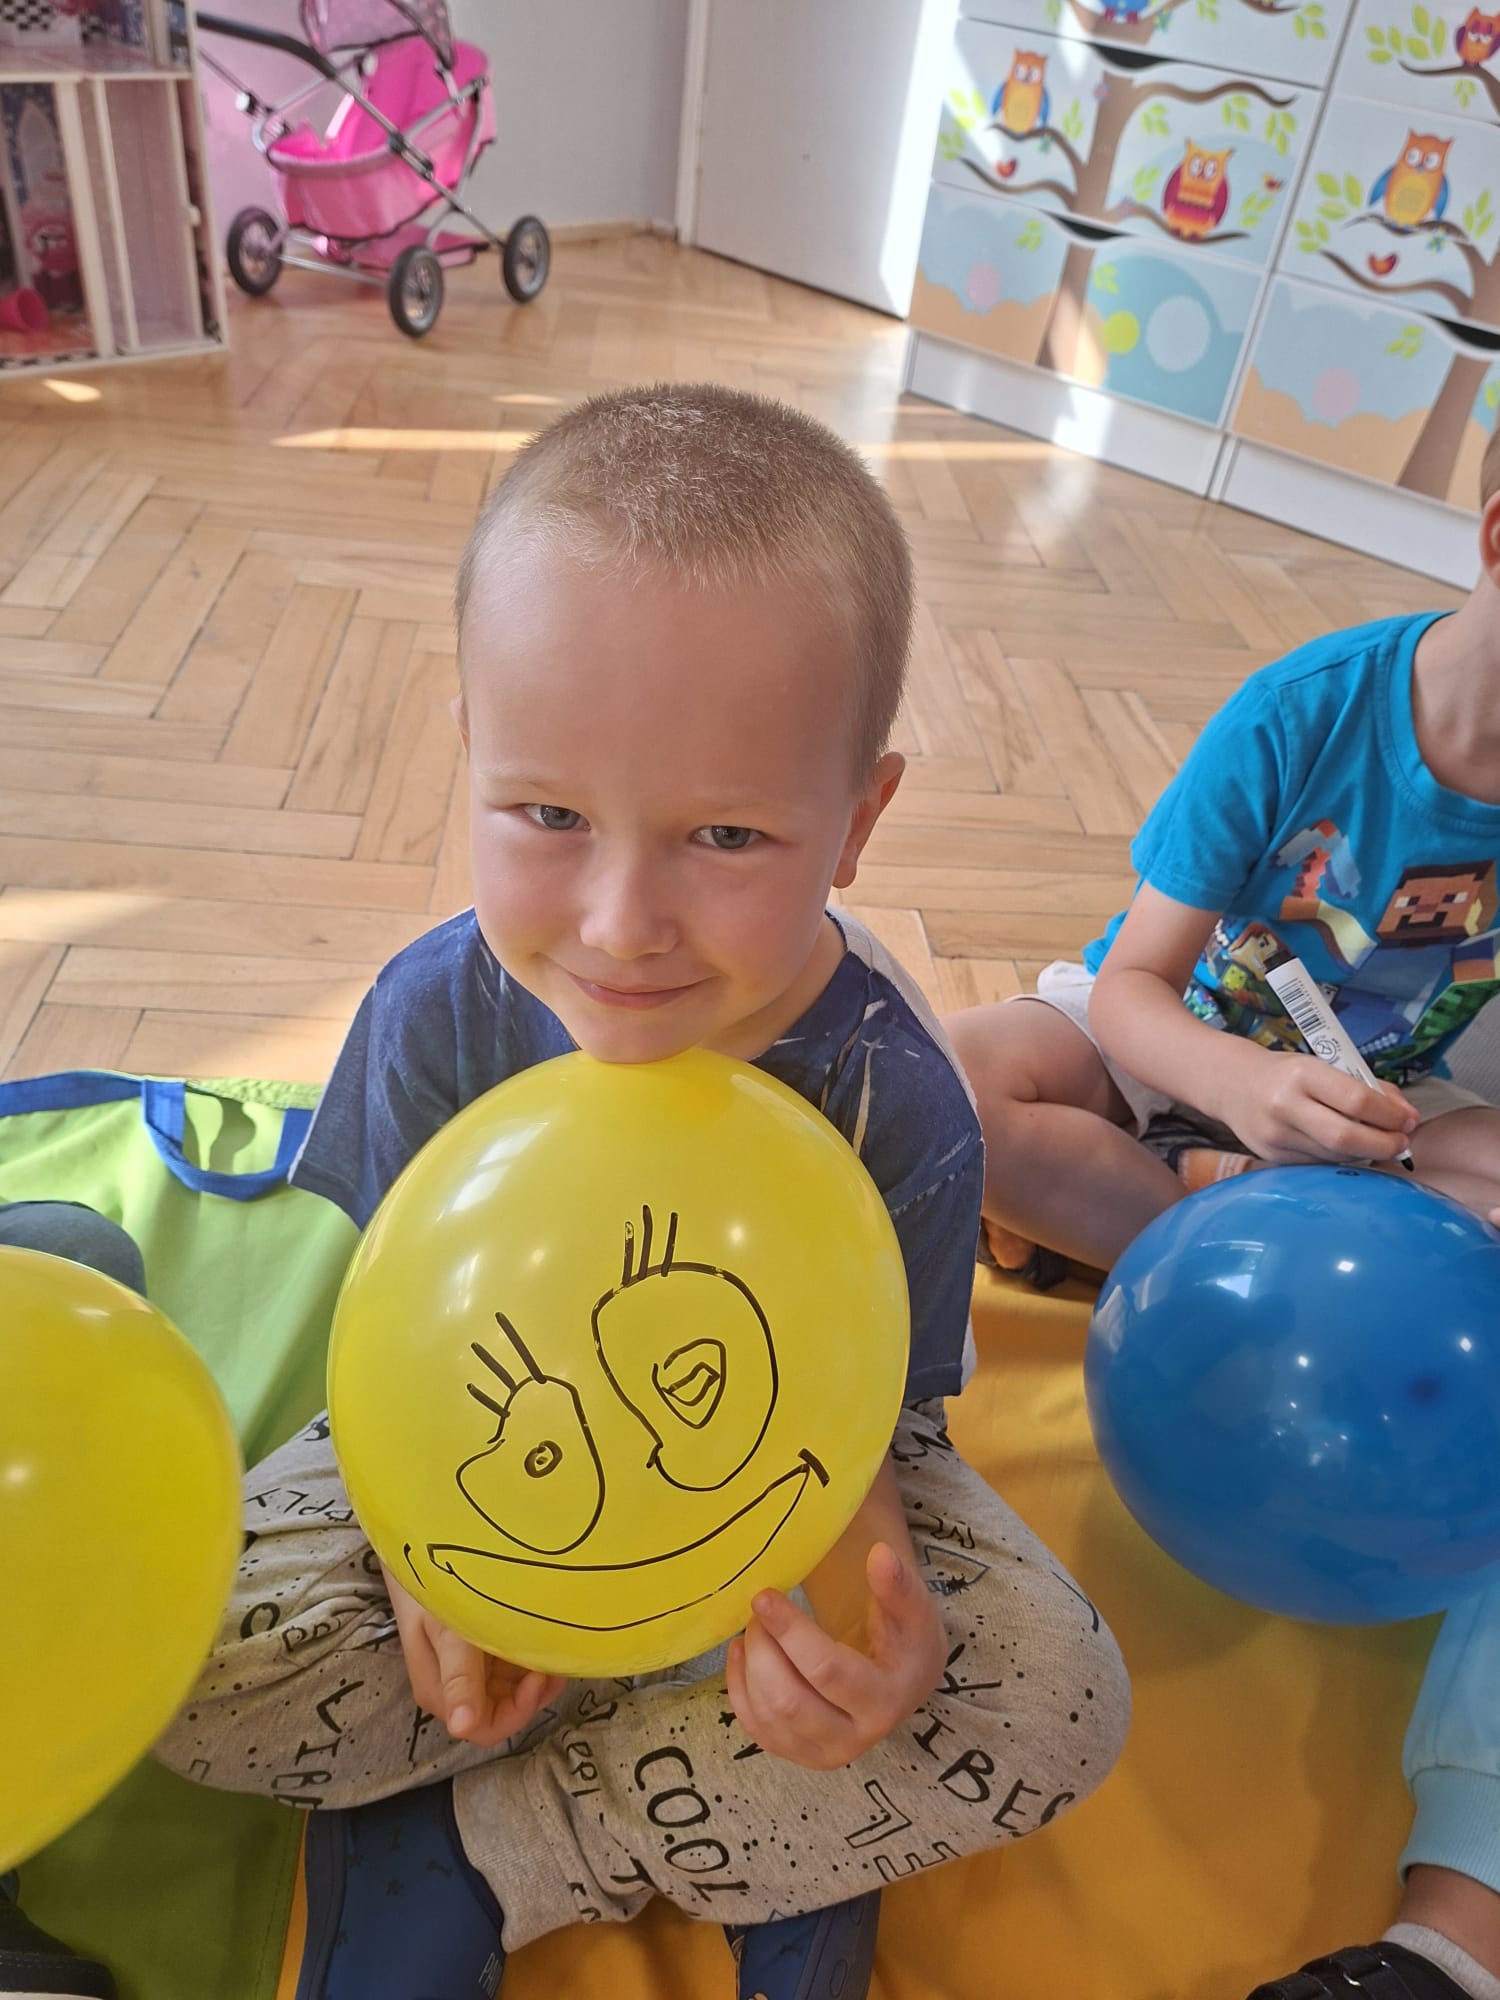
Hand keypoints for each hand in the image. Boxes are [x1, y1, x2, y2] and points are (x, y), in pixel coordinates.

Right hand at [382, 1565, 566, 1747]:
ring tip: (551, 1640)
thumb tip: (461, 1728)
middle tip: (553, 1655)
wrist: (422, 1547)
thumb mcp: (447, 1632)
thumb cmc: (431, 1589)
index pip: (486, 1727)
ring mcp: (471, 1669)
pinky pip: (512, 1665)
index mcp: (442, 1694)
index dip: (518, 1710)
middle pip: (504, 1710)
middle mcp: (457, 1689)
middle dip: (533, 1690)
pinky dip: (530, 1654)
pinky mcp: (481, 1649)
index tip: (538, 1674)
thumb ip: (458, 1677)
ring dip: (536, 1672)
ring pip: (512, 1689)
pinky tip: (540, 1631)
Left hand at [725, 1542, 944, 1769]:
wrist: (902, 1680)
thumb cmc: (905, 1638)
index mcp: (884, 1702)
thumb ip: (896, 1584)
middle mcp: (854, 1740)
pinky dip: (739, 1687)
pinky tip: (743, 1653)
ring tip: (754, 1627)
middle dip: (763, 1650)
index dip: (790, 1633)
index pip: (826, 1671)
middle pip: (788, 1701)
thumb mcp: (911, 1609)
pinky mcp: (796, 1754)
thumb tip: (880, 1555)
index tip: (764, 1596)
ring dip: (750, 1665)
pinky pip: (754, 1728)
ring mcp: (822, 1754)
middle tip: (758, 1611)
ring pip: (767, 1716)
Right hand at [1217, 1051, 1417, 1166]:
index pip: (1355, 1099)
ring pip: (1336, 1156)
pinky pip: (1319, 1163)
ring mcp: (1276, 1136)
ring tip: (1377, 1142)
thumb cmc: (1288, 1073)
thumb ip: (1368, 1087)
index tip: (1409, 1121)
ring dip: (1366, 1153)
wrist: (1232, 1085)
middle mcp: (1285, 1106)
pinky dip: (1341, 1158)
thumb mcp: (1324, 1066)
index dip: (1390, 1115)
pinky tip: (1346, 1147)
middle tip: (1401, 1142)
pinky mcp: (1272, 1157)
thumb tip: (1408, 1117)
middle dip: (1384, 1144)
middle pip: (1346, 1138)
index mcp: (1302, 1074)